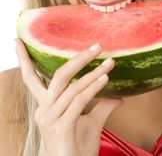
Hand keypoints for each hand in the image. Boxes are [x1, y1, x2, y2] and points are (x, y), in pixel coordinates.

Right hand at [15, 39, 122, 155]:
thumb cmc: (79, 148)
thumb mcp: (91, 123)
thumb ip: (101, 107)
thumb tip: (118, 96)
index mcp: (45, 105)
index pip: (31, 78)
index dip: (24, 59)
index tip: (18, 41)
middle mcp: (44, 109)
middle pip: (59, 76)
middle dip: (78, 58)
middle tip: (97, 46)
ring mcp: (50, 119)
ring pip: (72, 87)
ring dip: (93, 73)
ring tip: (110, 63)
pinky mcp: (60, 127)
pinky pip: (78, 101)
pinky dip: (92, 88)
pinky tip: (105, 80)